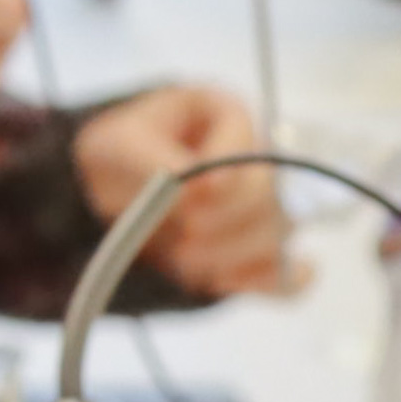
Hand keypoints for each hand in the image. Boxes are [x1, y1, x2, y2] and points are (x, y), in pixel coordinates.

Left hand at [72, 84, 296, 296]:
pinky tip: (219, 280)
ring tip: (184, 258)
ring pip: (278, 237)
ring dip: (233, 255)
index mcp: (228, 118)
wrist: (113, 188)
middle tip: (186, 233)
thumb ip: (156, 160)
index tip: (191, 195)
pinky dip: (260, 283)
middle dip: (226, 221)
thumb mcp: (120, 142)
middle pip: (271, 198)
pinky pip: (287, 275)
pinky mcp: (259, 251)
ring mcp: (264, 207)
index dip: (227, 176)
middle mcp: (256, 161)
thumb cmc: (121, 150)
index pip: (249, 147)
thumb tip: (195, 190)